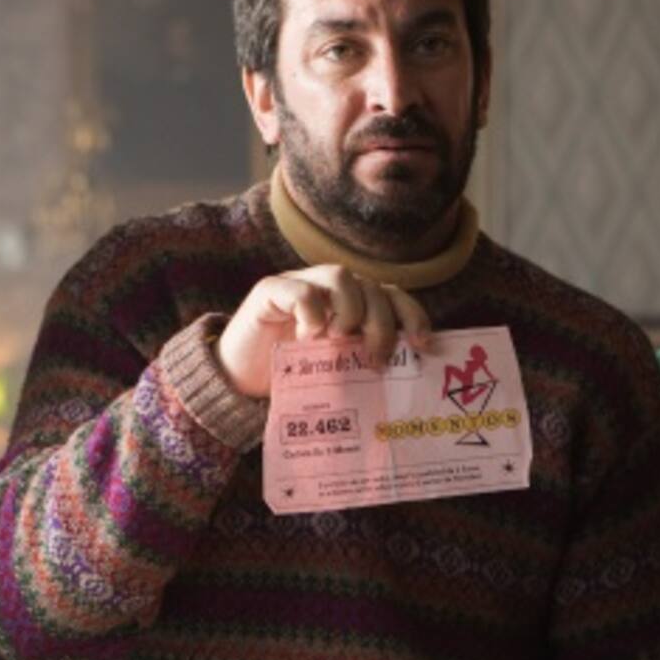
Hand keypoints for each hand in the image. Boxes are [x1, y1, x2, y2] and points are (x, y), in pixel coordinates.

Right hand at [216, 264, 430, 398]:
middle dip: (382, 323)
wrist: (237, 382)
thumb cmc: (290, 378)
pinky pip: (300, 290)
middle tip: (375, 360)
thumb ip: (362, 362)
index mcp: (351, 305)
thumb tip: (407, 378)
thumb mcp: (335, 371)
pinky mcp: (270, 292)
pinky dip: (312, 313)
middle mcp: (329, 289)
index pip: (392, 297)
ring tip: (339, 343)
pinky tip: (308, 338)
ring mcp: (299, 285)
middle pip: (372, 287)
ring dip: (350, 311)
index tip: (422, 344)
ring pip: (340, 276)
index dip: (412, 315)